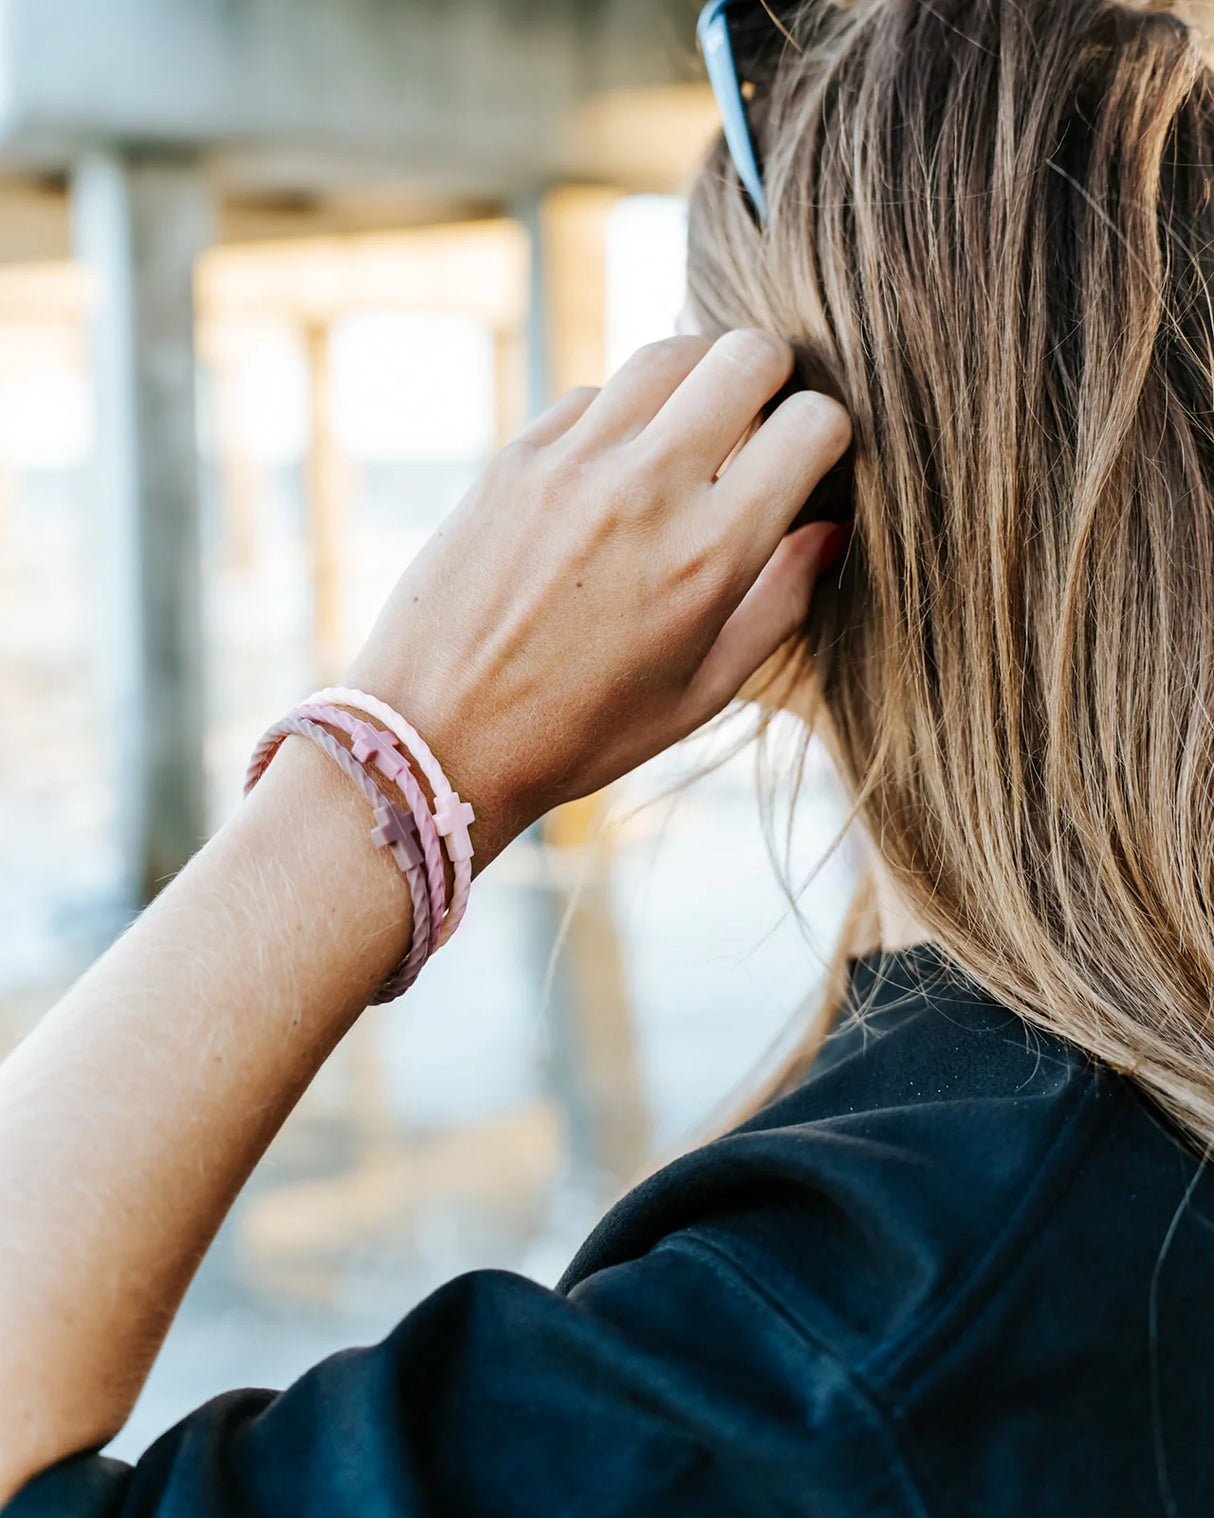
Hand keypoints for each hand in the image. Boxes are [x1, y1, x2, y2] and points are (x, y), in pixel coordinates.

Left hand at [346, 331, 851, 863]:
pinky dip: (623, 415)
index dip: (827, 436)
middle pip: (747, 354)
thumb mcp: (702, 693)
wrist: (437, 736)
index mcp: (709, 554)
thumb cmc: (581, 733)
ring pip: (669, 352)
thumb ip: (780, 602)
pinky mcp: (516, 457)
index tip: (809, 464)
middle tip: (761, 425)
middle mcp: (646, 488)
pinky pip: (594, 394)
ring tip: (694, 433)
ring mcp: (573, 462)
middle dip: (774, 379)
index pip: (812, 423)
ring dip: (699, 379)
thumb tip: (830, 528)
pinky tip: (616, 471)